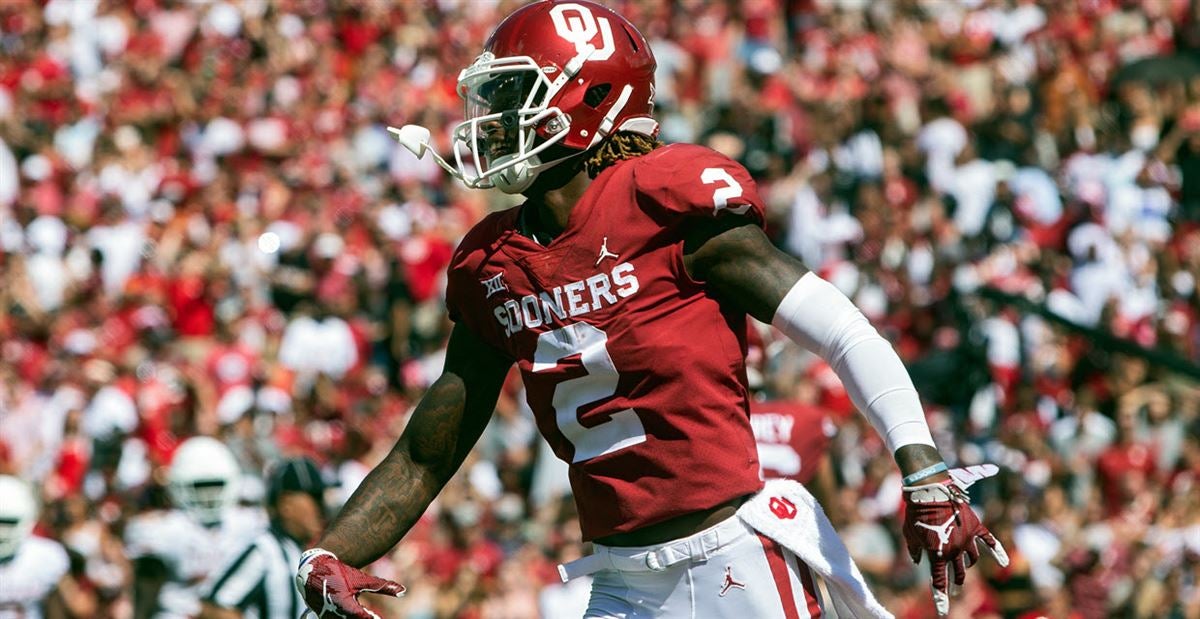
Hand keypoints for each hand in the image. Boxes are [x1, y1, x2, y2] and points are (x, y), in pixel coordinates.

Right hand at [296, 549, 404, 618]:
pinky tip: (349, 613)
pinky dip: (342, 617)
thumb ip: (383, 586)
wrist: (313, 568)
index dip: (371, 617)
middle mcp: (334, 613)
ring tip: (359, 612)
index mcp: (346, 605)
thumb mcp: (362, 579)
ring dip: (351, 617)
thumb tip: (403, 591)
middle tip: (370, 614)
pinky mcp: (320, 615)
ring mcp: (325, 615)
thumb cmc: (339, 572)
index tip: (378, 618)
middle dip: (361, 618)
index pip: (364, 618)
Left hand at [902, 465, 1008, 615]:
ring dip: (968, 567)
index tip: (943, 612)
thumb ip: (915, 551)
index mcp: (938, 555)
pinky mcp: (975, 527)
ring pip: (972, 560)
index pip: (940, 582)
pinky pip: (990, 543)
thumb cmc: (915, 513)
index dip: (941, 599)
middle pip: (959, 573)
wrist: (930, 490)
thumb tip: (918, 561)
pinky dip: (998, 553)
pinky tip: (1004, 563)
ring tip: (964, 571)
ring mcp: (967, 539)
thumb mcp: (909, 535)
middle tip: (954, 590)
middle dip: (956, 583)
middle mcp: (955, 550)